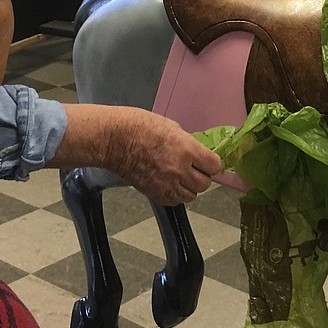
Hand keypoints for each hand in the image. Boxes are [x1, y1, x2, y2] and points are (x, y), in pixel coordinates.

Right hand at [55, 104, 220, 205]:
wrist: (114, 139)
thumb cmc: (138, 126)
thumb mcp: (171, 126)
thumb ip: (187, 142)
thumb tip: (196, 152)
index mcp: (186, 148)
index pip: (214, 165)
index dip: (212, 163)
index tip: (209, 161)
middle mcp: (180, 169)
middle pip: (205, 183)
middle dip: (202, 176)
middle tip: (195, 169)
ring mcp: (167, 183)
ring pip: (191, 196)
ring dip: (190, 187)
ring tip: (182, 177)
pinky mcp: (154, 193)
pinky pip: (174, 201)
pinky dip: (176, 195)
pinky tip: (170, 184)